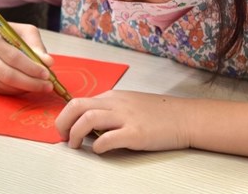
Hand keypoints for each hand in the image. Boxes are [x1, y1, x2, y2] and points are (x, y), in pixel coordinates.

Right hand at [0, 21, 55, 95]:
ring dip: (26, 88)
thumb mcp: (23, 32)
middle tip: (48, 85)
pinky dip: (17, 91)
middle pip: (8, 75)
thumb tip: (48, 62)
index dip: (31, 67)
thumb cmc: (7, 35)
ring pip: (5, 85)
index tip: (47, 73)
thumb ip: (36, 45)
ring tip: (41, 86)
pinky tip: (27, 86)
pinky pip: (1, 91)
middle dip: (31, 82)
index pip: (13, 57)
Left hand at [56, 91, 192, 152]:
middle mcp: (116, 104)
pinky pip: (108, 138)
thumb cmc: (159, 113)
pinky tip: (100, 150)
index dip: (65, 116)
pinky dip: (98, 146)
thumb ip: (110, 110)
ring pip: (88, 119)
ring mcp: (126, 117)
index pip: (79, 101)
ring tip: (75, 145)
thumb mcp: (130, 104)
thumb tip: (89, 123)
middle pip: (77, 106)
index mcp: (113, 97)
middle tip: (63, 137)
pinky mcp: (136, 133)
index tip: (63, 129)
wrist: (185, 117)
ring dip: (75, 134)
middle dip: (63, 122)